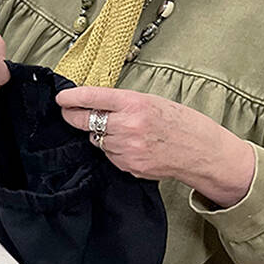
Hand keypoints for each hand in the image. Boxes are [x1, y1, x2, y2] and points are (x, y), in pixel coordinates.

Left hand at [56, 85, 254, 206]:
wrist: (202, 151)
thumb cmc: (179, 122)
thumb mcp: (151, 101)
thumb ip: (122, 102)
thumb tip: (93, 103)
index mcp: (134, 103)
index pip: (92, 97)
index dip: (71, 98)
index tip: (61, 98)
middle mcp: (128, 126)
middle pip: (84, 121)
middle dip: (73, 116)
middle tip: (69, 112)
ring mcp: (127, 148)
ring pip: (96, 139)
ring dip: (100, 134)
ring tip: (123, 130)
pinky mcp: (129, 166)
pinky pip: (109, 155)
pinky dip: (113, 149)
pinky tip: (131, 146)